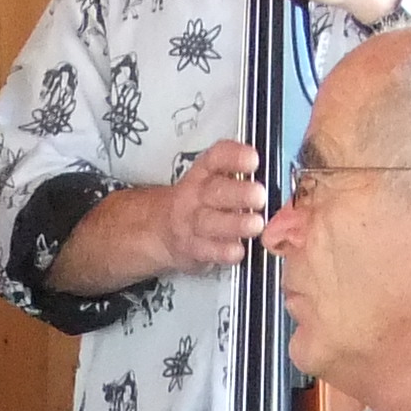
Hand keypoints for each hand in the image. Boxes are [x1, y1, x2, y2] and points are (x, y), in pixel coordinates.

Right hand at [41, 142, 263, 296]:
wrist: (144, 237)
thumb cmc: (188, 208)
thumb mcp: (200, 187)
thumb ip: (229, 179)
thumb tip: (266, 168)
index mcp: (196, 179)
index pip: (212, 159)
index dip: (230, 156)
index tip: (250, 156)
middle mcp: (192, 200)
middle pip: (212, 191)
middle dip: (235, 192)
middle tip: (259, 192)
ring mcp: (189, 227)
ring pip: (211, 223)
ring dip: (233, 222)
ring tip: (254, 222)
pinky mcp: (191, 253)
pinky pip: (204, 254)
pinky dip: (221, 254)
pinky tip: (236, 254)